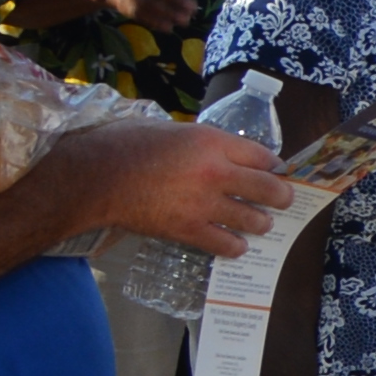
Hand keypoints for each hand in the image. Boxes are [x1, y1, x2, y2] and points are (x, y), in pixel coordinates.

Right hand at [71, 122, 298, 261]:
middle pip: (270, 189)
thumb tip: (222, 151)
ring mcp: (203, 204)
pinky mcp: (188, 229)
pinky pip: (226, 244)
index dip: (274, 165)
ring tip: (258, 223)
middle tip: (282, 200)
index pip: (263, 156)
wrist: (94, 177)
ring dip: (260, 223)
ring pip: (254, 220)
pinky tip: (236, 244)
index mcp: (211, 142)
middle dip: (282, 196)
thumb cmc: (124, 145)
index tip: (276, 171)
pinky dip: (235, 246)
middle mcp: (215, 173)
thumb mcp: (171, 129)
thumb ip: (202, 142)